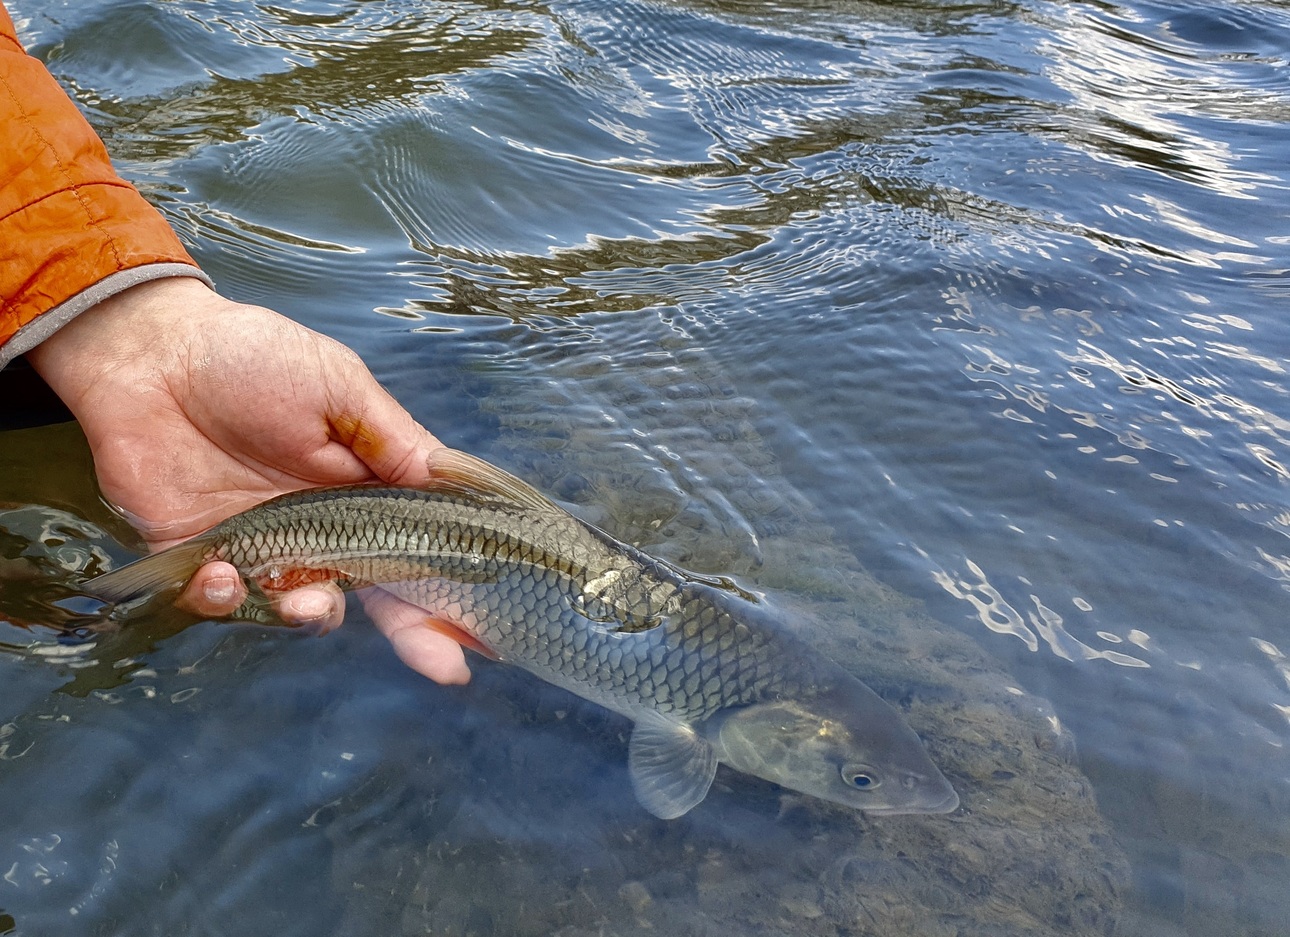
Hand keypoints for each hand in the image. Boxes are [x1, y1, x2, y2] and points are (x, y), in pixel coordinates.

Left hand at [27, 276, 469, 684]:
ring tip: (307, 605)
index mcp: (362, 487)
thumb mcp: (340, 387)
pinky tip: (222, 575)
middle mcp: (319, 526)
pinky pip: (221, 600)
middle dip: (414, 634)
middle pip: (376, 593)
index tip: (485, 632)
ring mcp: (261, 546)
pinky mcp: (198, 555)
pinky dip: (225, 600)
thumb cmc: (253, 356)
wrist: (152, 350)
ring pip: (302, 606)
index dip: (449, 590)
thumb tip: (452, 486)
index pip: (417, 547)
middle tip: (444, 667)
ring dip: (312, 615)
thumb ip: (393, 442)